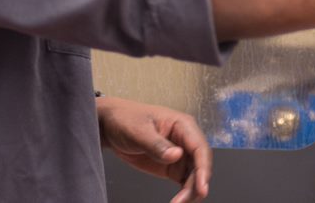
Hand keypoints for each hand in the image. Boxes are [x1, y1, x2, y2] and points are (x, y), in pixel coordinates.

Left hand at [97, 96, 211, 202]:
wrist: (111, 126)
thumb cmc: (125, 119)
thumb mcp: (138, 131)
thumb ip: (157, 144)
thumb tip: (177, 155)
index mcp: (182, 125)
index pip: (200, 148)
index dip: (203, 168)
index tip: (201, 186)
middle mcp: (185, 140)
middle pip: (200, 165)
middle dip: (196, 185)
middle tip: (182, 201)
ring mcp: (180, 154)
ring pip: (195, 176)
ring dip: (190, 192)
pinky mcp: (173, 167)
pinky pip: (185, 182)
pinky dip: (184, 193)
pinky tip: (177, 202)